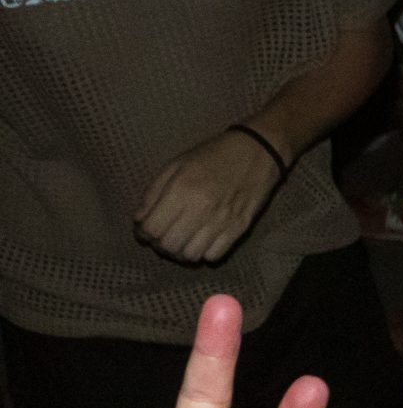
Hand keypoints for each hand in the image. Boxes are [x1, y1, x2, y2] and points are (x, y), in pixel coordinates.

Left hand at [134, 129, 287, 263]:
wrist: (257, 151)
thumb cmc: (212, 155)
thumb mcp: (176, 165)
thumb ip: (153, 193)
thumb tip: (140, 220)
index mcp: (181, 190)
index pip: (152, 229)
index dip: (143, 234)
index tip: (145, 230)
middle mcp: (201, 208)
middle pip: (169, 246)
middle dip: (160, 245)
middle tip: (163, 236)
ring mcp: (222, 221)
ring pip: (191, 255)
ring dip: (181, 252)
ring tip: (182, 241)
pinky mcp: (240, 228)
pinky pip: (214, 255)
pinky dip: (204, 253)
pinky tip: (202, 241)